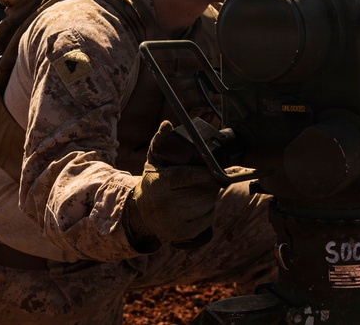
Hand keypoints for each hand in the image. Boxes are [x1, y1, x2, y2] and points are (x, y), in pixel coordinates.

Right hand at [124, 121, 219, 245]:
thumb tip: (167, 124)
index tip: (217, 169)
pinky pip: (208, 218)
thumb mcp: (153, 160)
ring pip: (208, 204)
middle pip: (204, 191)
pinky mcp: (183, 234)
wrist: (142, 213)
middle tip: (207, 178)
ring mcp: (174, 222)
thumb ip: (161, 141)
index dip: (207, 172)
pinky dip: (208, 210)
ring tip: (200, 190)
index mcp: (159, 184)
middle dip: (210, 183)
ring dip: (210, 195)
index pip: (189, 176)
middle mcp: (165, 205)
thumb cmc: (153, 182)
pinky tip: (199, 204)